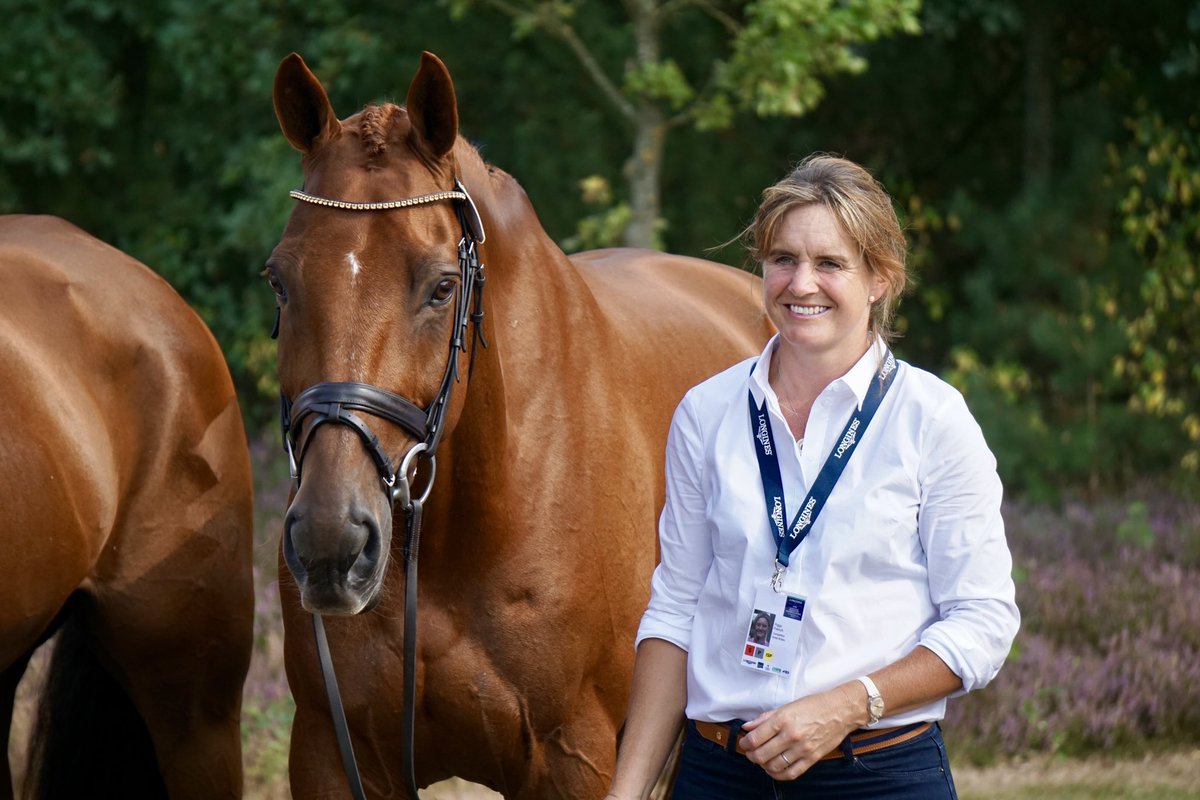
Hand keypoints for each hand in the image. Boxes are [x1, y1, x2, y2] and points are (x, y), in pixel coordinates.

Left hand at [738, 684, 859, 780]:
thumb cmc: (813, 705)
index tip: (744, 742)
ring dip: (763, 765)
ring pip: (774, 766)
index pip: (754, 739)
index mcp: (782, 719)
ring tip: (762, 760)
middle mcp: (791, 735)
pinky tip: (774, 769)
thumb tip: (747, 727)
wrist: (839, 711)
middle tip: (750, 752)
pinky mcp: (812, 758)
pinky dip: (778, 774)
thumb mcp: (786, 706)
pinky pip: (791, 773)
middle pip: (761, 755)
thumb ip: (764, 718)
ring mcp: (802, 749)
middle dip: (751, 756)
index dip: (744, 743)